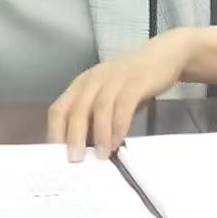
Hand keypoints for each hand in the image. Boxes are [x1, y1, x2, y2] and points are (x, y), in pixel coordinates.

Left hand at [48, 30, 193, 159]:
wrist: (162, 58)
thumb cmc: (131, 84)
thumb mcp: (107, 99)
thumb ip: (96, 119)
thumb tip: (86, 150)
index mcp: (81, 85)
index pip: (58, 109)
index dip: (55, 133)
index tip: (56, 156)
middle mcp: (93, 80)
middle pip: (76, 110)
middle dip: (74, 137)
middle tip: (76, 160)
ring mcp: (113, 79)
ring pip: (99, 108)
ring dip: (99, 134)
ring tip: (101, 156)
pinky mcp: (135, 82)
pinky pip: (123, 106)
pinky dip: (118, 126)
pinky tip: (118, 141)